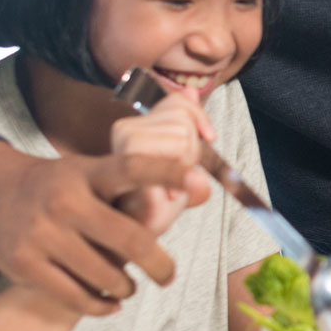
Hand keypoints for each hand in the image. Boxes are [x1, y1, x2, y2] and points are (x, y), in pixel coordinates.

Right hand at [0, 141, 190, 315]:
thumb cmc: (55, 185)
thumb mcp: (89, 172)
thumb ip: (138, 184)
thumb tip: (202, 188)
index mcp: (85, 173)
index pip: (131, 168)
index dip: (165, 171)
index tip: (196, 179)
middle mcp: (65, 201)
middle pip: (128, 239)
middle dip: (159, 264)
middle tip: (168, 275)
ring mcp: (42, 234)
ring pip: (104, 275)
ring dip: (126, 287)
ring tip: (129, 287)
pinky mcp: (24, 264)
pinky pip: (75, 296)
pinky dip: (100, 305)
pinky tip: (111, 303)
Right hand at [110, 96, 215, 235]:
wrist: (141, 238)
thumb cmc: (159, 200)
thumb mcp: (179, 154)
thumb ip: (184, 124)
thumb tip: (191, 92)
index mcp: (132, 126)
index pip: (179, 102)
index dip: (199, 120)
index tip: (206, 139)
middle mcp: (123, 132)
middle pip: (183, 120)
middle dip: (192, 150)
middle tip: (176, 176)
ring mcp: (124, 151)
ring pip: (182, 136)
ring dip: (186, 166)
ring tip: (168, 186)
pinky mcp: (131, 170)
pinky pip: (173, 158)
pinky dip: (182, 179)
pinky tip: (169, 197)